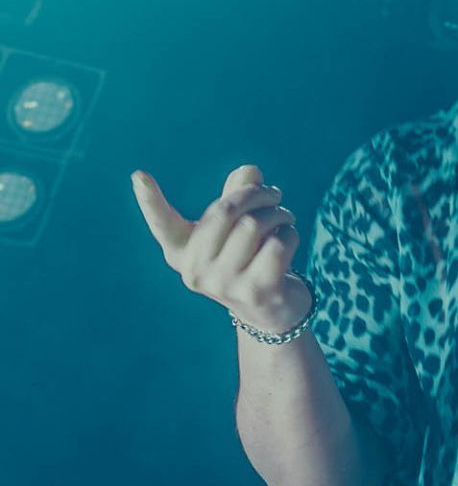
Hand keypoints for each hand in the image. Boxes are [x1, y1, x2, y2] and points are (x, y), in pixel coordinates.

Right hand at [132, 161, 306, 335]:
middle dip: (256, 194)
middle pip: (226, 210)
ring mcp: (225, 285)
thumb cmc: (249, 260)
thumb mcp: (236, 228)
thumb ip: (237, 196)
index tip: (139, 176)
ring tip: (284, 217)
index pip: (163, 225)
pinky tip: (289, 239)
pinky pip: (278, 244)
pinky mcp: (256, 292)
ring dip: (277, 213)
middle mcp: (196, 272)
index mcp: (182, 253)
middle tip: (274, 194)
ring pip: (255, 224)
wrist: (271, 314)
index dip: (150, 202)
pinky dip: (290, 233)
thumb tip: (251, 171)